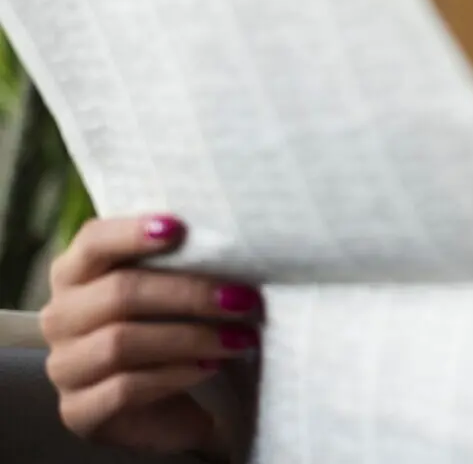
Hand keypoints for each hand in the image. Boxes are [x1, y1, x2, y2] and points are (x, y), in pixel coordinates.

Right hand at [39, 215, 261, 457]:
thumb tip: (232, 242)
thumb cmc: (171, 328)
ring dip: (191, 338)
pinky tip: (210, 367)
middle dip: (190, 293)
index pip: (93, 241)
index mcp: (76, 274)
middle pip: (119, 293)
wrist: (163, 408)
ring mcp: (64, 367)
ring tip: (239, 338)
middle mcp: (60, 317)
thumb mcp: (173, 292)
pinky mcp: (78, 411)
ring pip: (121, 342)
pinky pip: (124, 388)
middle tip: (243, 299)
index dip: (132, 233)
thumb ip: (182, 263)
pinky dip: (175, 375)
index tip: (180, 228)